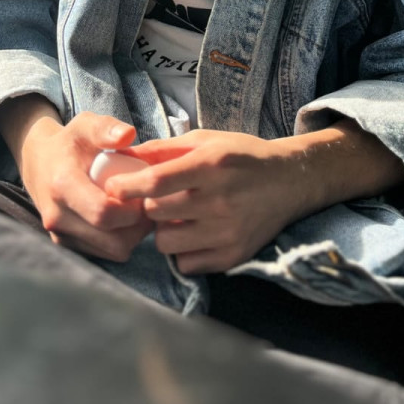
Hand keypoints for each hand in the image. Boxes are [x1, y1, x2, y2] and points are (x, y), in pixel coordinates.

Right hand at [19, 111, 154, 263]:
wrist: (39, 162)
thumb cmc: (69, 143)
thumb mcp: (85, 125)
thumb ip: (106, 127)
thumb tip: (129, 134)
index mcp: (62, 185)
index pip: (104, 213)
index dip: (133, 208)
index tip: (144, 191)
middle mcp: (57, 216)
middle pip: (113, 240)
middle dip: (139, 226)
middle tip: (148, 203)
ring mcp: (60, 235)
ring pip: (112, 251)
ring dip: (133, 235)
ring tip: (137, 209)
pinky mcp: (65, 246)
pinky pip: (104, 254)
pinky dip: (121, 241)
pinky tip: (124, 219)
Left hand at [103, 129, 309, 274]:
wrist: (290, 182)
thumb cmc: (242, 156)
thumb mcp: (206, 140)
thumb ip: (164, 148)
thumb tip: (124, 155)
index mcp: (211, 165)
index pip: (156, 182)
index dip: (127, 186)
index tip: (112, 187)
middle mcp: (219, 200)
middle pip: (155, 213)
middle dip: (148, 206)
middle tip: (154, 199)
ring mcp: (227, 232)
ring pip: (166, 242)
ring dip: (163, 231)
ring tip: (176, 218)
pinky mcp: (233, 256)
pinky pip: (186, 263)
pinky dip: (182, 251)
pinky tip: (193, 234)